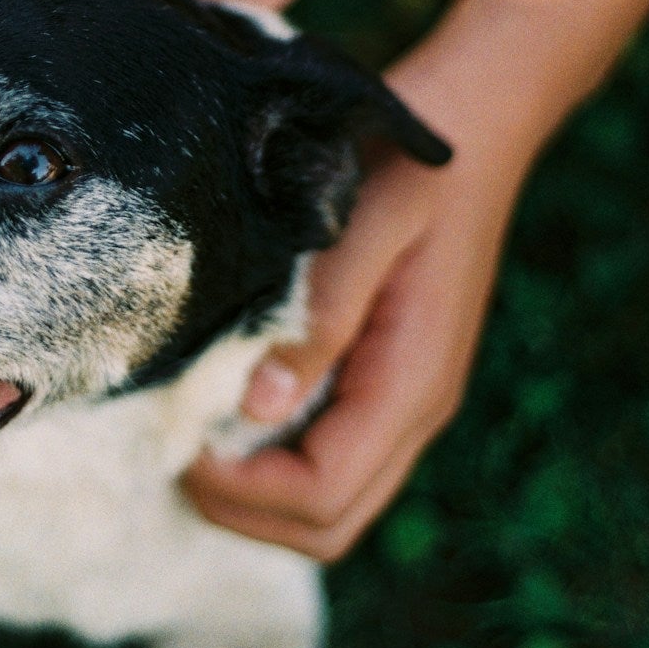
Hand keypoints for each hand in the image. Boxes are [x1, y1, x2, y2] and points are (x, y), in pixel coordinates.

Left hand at [182, 52, 539, 559]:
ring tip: (195, 432)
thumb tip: (257, 406)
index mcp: (412, 381)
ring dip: (259, 491)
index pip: (324, 494)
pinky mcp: (390, 379)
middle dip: (244, 509)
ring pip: (333, 501)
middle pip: (328, 524)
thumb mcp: (366, 221)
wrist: (474, 123)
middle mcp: (417, 409)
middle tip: (174, 451)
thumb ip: (321, 313)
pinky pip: (334, 456)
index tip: (179, 443)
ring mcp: (407, 399)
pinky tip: (232, 403)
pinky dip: (277, 458)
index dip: (242, 491)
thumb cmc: (413, 166)